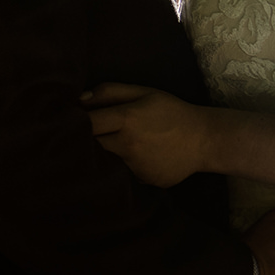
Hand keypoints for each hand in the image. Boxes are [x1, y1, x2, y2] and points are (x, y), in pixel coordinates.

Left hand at [81, 82, 208, 186]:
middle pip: (92, 146)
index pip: (87, 123)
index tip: (70, 120)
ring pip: (106, 162)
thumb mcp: (143, 92)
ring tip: (115, 145)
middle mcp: (128, 146)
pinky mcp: (143, 181)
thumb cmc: (171, 111)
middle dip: (86, 140)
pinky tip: (136, 158)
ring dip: (104, 154)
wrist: (204, 139)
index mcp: (127, 119)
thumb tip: (80, 100)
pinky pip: (123, 174)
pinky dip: (123, 167)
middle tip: (87, 134)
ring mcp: (136, 168)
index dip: (76, 122)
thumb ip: (110, 92)